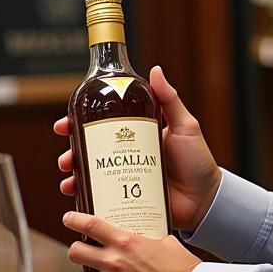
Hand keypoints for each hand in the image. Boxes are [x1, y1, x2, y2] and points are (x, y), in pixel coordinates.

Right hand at [55, 65, 222, 231]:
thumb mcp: (185, 126)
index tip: (65, 121)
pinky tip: (77, 196)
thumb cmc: (198, 162)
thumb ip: (170, 100)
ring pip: (90, 173)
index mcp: (137, 133)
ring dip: (74, 174)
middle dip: (72, 150)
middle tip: (67, 157)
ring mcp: (124, 176)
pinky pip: (100, 196)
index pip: (103, 122)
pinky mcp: (125, 198)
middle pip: (91, 148)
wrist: (207, 201)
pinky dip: (85, 196)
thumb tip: (155, 70)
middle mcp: (127, 153)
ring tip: (70, 178)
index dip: (81, 120)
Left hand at [64, 212, 200, 271]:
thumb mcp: (166, 243)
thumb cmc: (183, 268)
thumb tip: (148, 235)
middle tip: (83, 255)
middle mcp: (114, 261)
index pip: (90, 225)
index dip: (74, 219)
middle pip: (74, 252)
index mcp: (126, 241)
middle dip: (77, 253)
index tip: (68, 218)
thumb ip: (150, 238)